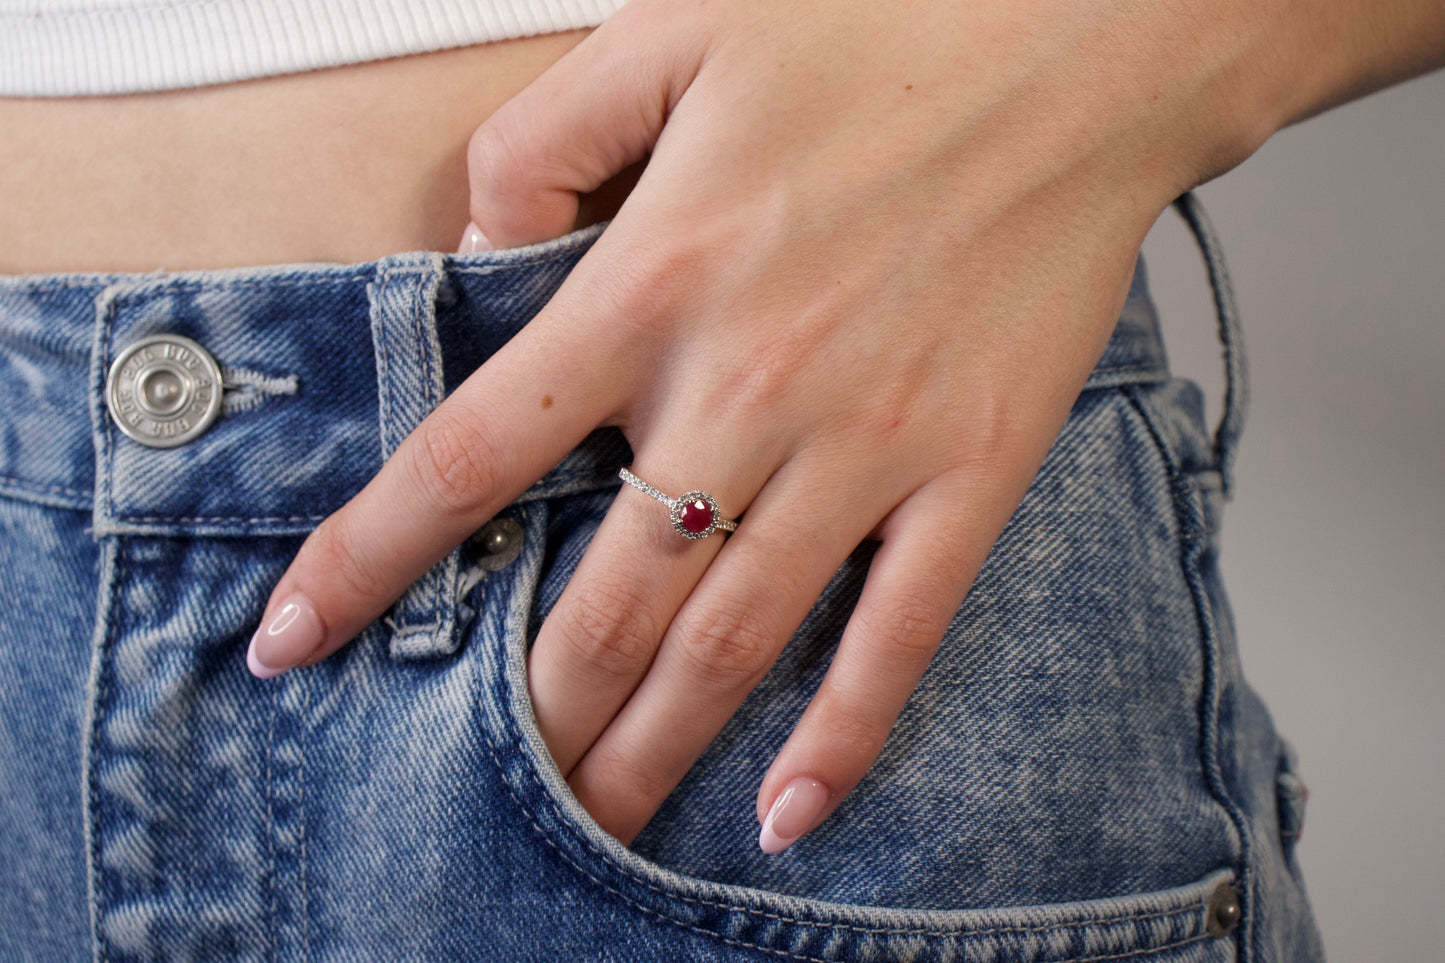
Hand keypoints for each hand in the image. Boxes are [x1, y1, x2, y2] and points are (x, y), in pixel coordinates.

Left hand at [247, 0, 1280, 849]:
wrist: (1081, 48)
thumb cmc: (882, 31)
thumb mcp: (668, 33)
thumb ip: (539, 138)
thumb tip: (476, 245)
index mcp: (653, 281)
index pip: (472, 453)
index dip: (368, 557)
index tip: (296, 638)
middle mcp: (744, 386)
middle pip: (603, 594)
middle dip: (532, 707)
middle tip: (490, 784)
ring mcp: (864, 444)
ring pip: (731, 637)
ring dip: (652, 745)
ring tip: (597, 824)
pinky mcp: (970, 471)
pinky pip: (898, 630)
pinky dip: (843, 732)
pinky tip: (788, 811)